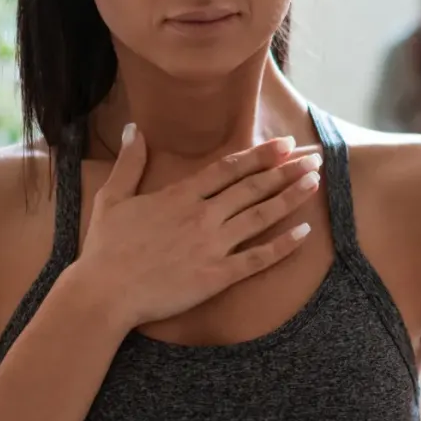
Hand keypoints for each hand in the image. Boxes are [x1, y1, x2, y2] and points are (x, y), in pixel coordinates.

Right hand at [70, 123, 322, 329]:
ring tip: (315, 182)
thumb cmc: (105, 248)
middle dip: (286, 170)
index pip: (228, 169)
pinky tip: (303, 233)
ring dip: (290, 198)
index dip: (259, 155)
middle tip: (314, 157)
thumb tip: (133, 128)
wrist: (105, 293)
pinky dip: (282, 246)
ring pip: (260, 217)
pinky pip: (257, 259)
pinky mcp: (216, 276)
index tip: (284, 144)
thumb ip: (129, 162)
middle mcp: (201, 216)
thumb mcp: (112, 197)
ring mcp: (211, 246)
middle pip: (252, 188)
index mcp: (179, 195)